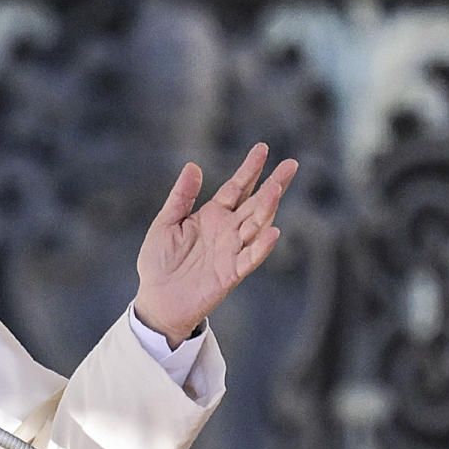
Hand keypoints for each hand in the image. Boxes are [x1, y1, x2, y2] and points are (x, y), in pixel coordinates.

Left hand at [134, 142, 298, 342]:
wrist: (157, 299)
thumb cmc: (159, 262)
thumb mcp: (165, 223)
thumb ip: (181, 197)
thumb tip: (193, 166)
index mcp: (212, 215)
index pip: (237, 188)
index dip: (250, 169)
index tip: (262, 148)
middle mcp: (227, 230)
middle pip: (255, 203)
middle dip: (273, 184)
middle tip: (291, 164)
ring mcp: (232, 250)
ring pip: (256, 225)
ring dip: (267, 208)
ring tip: (276, 189)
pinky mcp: (231, 273)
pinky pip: (250, 258)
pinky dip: (262, 246)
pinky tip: (274, 231)